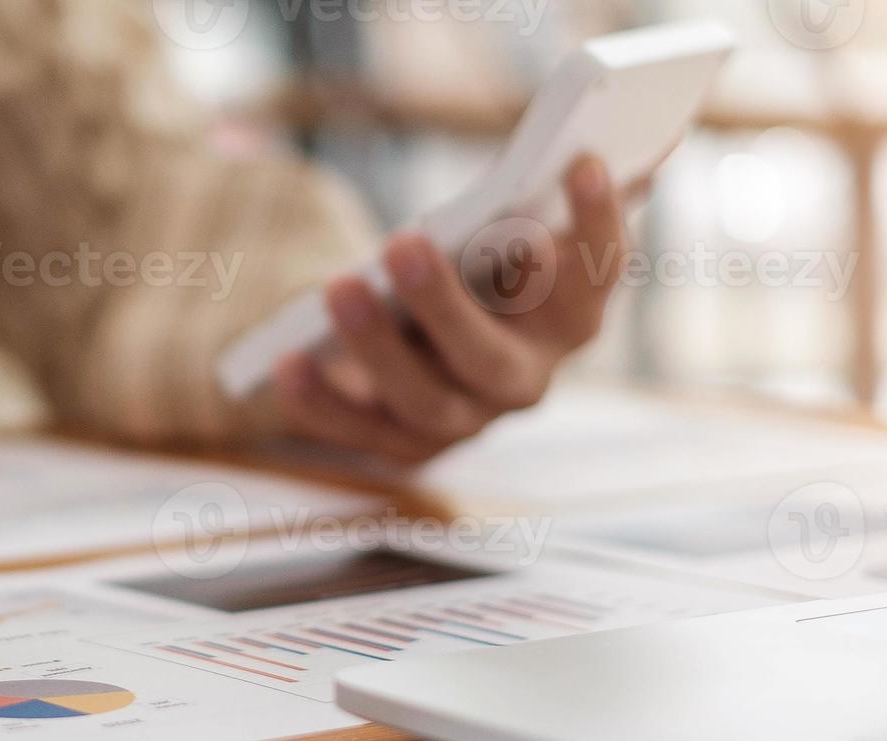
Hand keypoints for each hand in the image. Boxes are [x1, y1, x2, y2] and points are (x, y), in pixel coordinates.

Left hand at [274, 156, 626, 463]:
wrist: (420, 339)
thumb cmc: (469, 260)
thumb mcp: (494, 227)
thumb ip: (522, 199)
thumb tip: (555, 148)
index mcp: (568, 314)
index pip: (597, 273)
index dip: (597, 221)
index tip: (582, 160)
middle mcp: (526, 377)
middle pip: (491, 356)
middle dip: (446, 304)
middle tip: (402, 243)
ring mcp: (467, 421)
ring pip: (425, 400)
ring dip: (377, 346)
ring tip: (337, 289)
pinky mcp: (409, 447)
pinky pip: (362, 431)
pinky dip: (323, 401)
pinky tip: (288, 362)